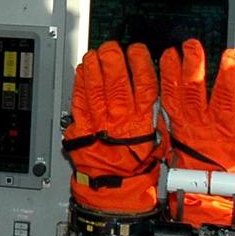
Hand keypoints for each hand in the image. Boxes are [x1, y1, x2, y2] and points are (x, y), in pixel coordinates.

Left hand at [63, 41, 162, 215]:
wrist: (115, 188)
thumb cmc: (136, 165)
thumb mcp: (154, 139)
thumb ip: (152, 114)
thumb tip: (151, 89)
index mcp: (142, 121)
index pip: (144, 85)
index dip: (140, 63)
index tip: (136, 50)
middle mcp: (121, 120)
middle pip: (118, 83)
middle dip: (114, 60)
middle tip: (111, 47)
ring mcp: (100, 123)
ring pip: (97, 89)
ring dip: (95, 68)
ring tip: (95, 53)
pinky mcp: (82, 128)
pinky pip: (79, 101)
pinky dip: (80, 83)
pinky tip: (82, 69)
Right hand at [159, 39, 234, 173]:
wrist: (214, 194)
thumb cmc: (195, 168)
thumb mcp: (175, 144)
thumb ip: (169, 122)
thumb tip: (159, 101)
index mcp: (181, 125)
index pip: (171, 94)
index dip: (169, 73)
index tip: (170, 54)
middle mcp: (199, 124)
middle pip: (194, 91)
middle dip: (193, 65)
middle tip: (192, 46)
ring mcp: (221, 129)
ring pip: (221, 98)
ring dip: (224, 74)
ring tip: (228, 56)